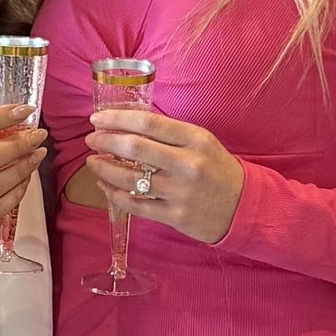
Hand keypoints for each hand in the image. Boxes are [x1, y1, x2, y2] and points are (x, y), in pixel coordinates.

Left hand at [85, 105, 243, 247]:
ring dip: (105, 168)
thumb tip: (126, 126)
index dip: (117, 119)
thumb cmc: (217, 169)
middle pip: (136, 148)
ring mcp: (180, 192)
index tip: (97, 118)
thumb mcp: (202, 142)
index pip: (149, 123)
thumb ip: (168, 134)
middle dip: (105, 141)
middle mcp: (188, 164)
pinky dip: (115, 194)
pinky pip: (136, 205)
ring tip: (93, 162)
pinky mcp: (175, 216)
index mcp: (195, 139)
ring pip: (131, 178)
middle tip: (91, 140)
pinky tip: (105, 186)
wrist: (244, 206)